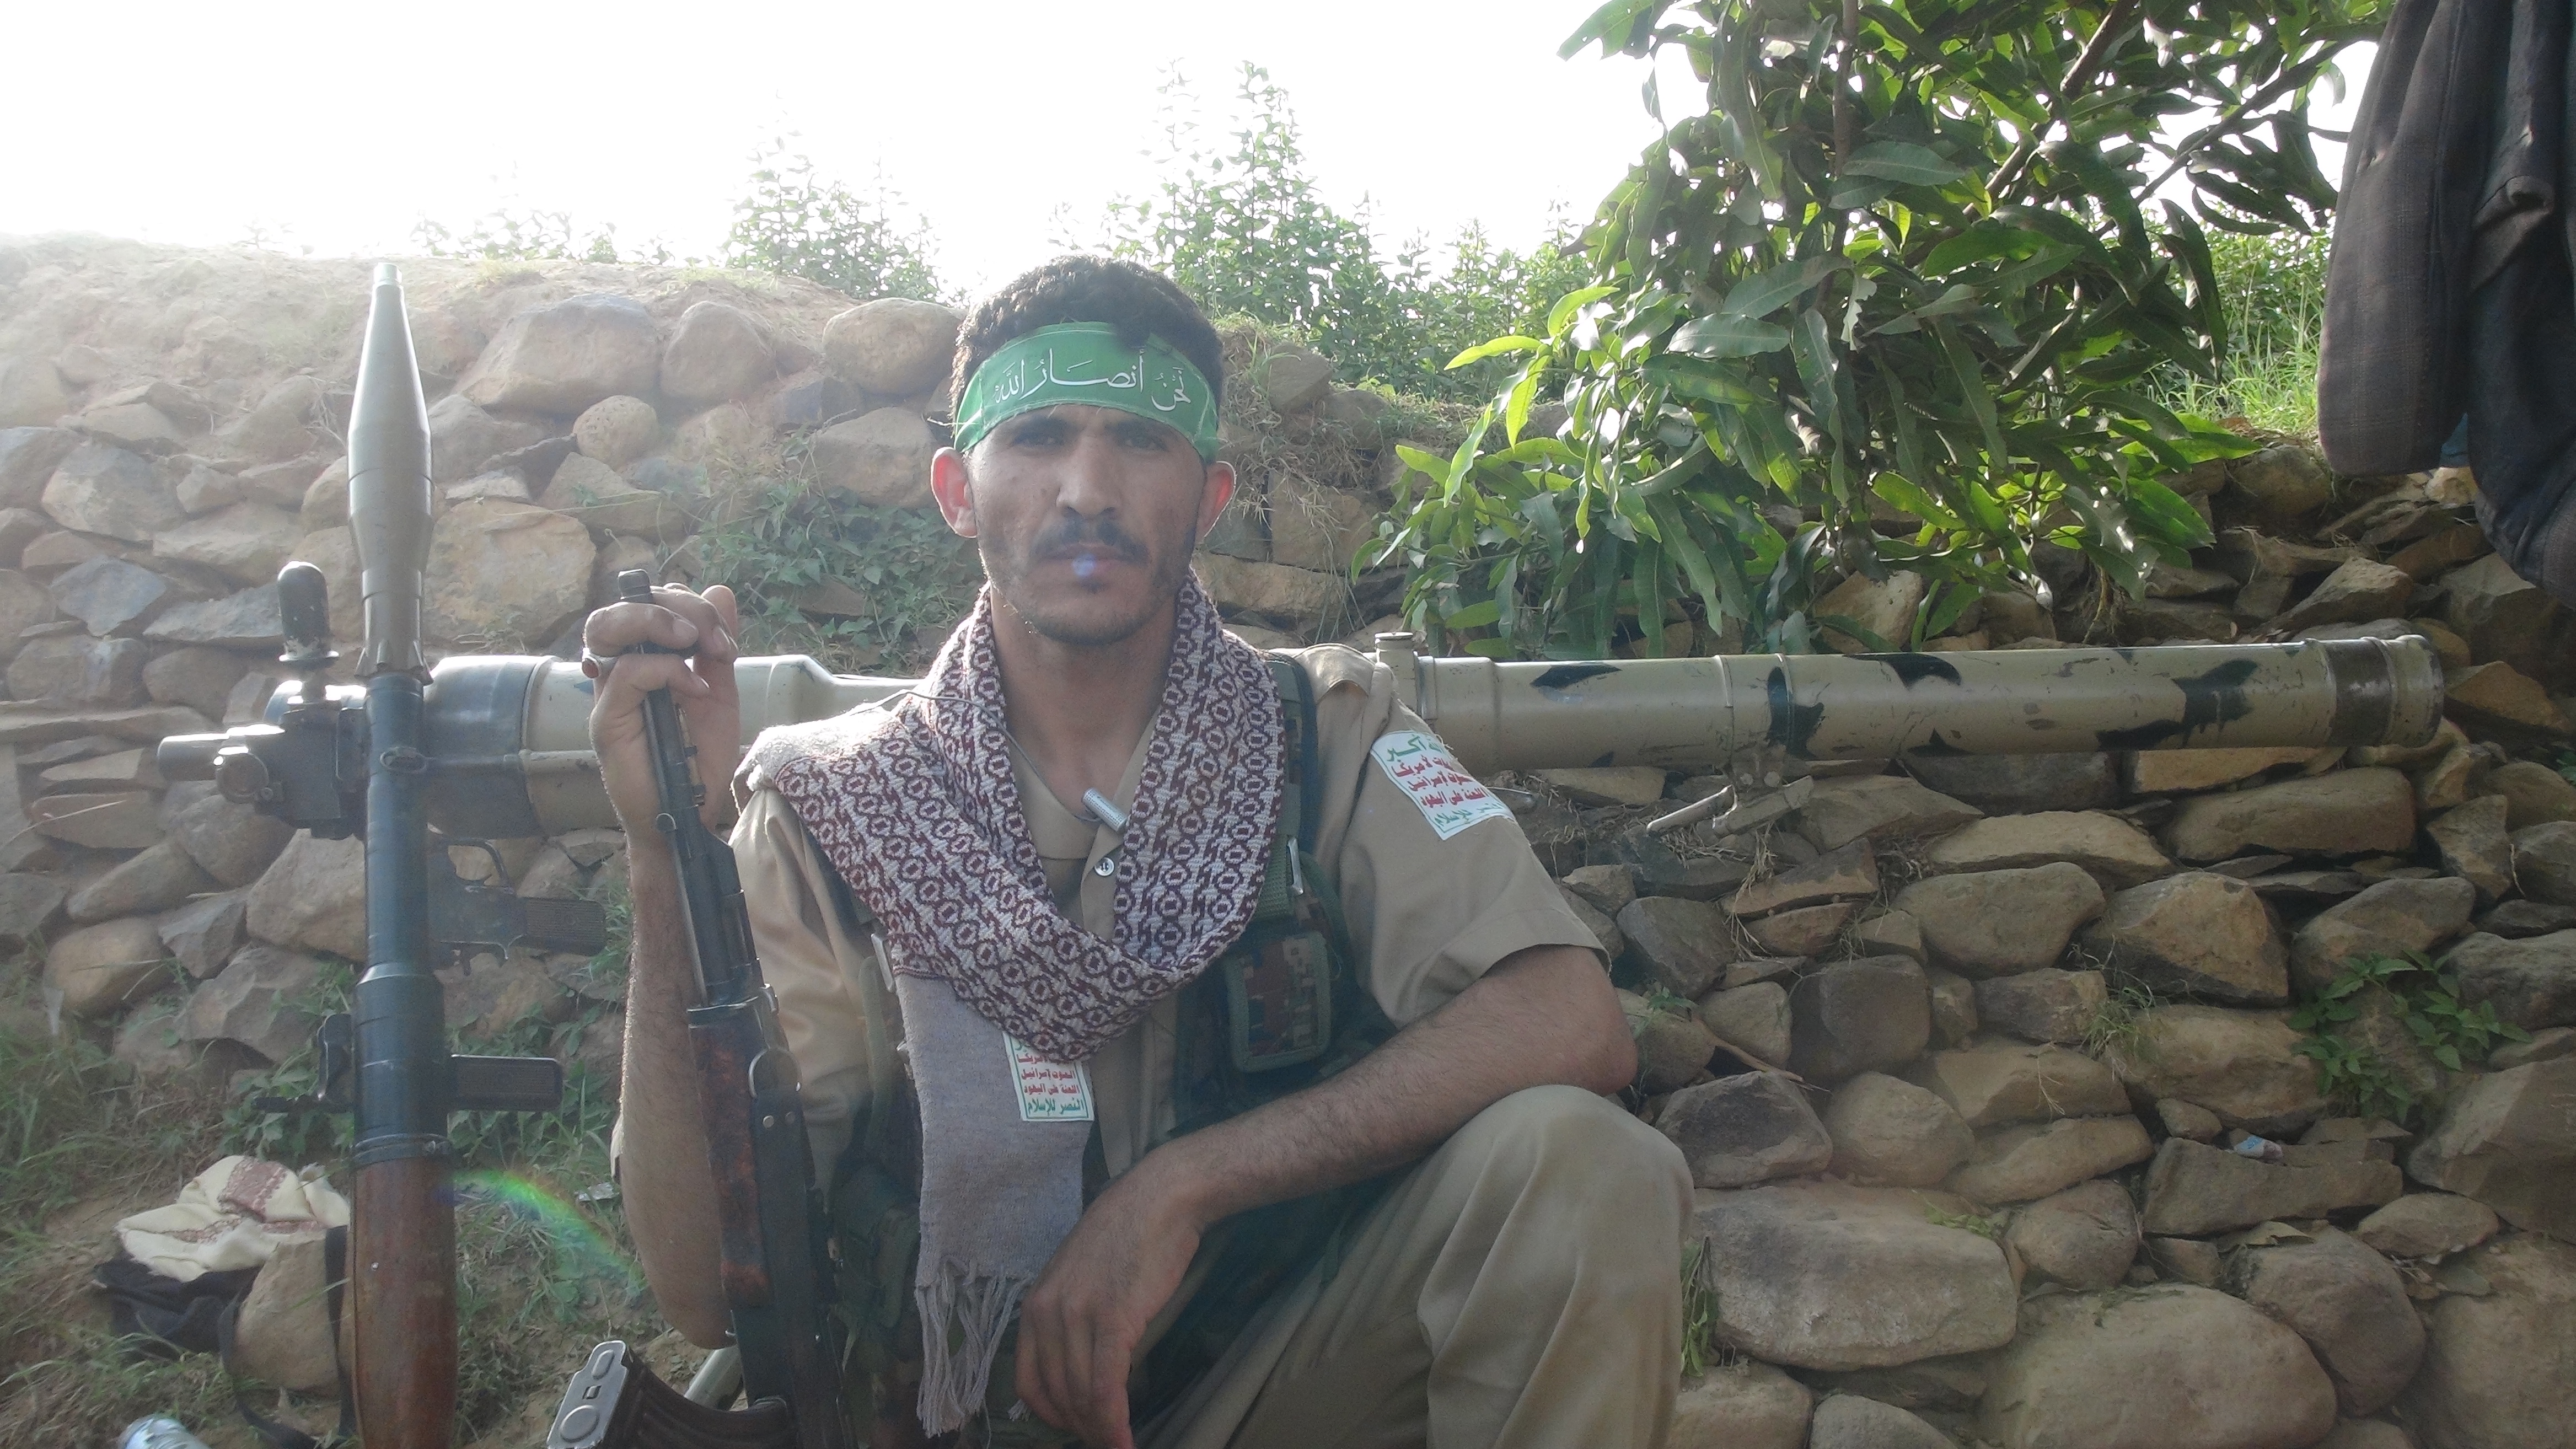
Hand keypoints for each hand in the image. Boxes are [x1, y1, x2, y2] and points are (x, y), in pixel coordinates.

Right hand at [585, 583, 741, 835]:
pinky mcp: (606, 720)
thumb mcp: (719, 694)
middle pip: (624, 604)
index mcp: (644, 659)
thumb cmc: (698, 758)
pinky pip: (625, 674)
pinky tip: (694, 690)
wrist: (689, 814)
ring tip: (692, 642)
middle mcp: (619, 670)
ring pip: (607, 627)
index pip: (650, 603)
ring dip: (655, 621)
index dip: (690, 606)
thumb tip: (721, 591)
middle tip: (711, 639)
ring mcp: (608, 693)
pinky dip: (665, 671)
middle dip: (676, 606)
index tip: (724, 642)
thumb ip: (717, 646)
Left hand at [1014, 1155, 1208, 1447]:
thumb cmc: (1128, 1235)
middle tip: (1106, 1440)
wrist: (1159, 1197)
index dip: (1052, 1416)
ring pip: (1082, 1396)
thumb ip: (1071, 1318)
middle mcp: (1046, 1314)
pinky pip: (1107, 1387)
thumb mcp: (1080, 1277)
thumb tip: (1080, 1367)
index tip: (1077, 1428)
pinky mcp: (1111, 1319)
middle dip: (1081, 1427)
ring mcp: (1077, 1316)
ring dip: (1100, 1431)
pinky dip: (1114, 1422)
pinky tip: (1125, 1440)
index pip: (1029, 1383)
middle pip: (1057, 1395)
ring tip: (1118, 1443)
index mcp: (1034, 1306)